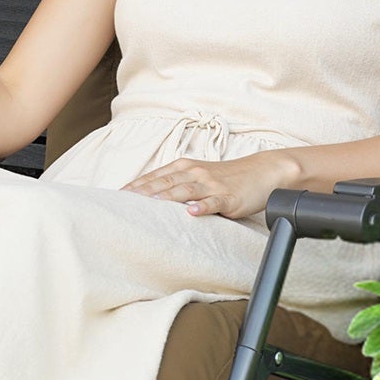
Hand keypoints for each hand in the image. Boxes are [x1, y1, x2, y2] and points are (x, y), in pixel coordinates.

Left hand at [121, 150, 301, 219]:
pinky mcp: (228, 197)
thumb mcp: (198, 176)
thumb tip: (150, 197)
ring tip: (150, 204)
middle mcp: (195, 173)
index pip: (155, 177)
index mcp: (184, 167)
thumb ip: (176, 183)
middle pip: (164, 183)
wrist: (262, 172)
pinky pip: (213, 202)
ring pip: (185, 191)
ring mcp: (211, 185)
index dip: (136, 185)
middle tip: (124, 202)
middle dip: (143, 192)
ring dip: (167, 197)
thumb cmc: (226, 177)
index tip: (117, 195)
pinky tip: (192, 212)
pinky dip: (202, 206)